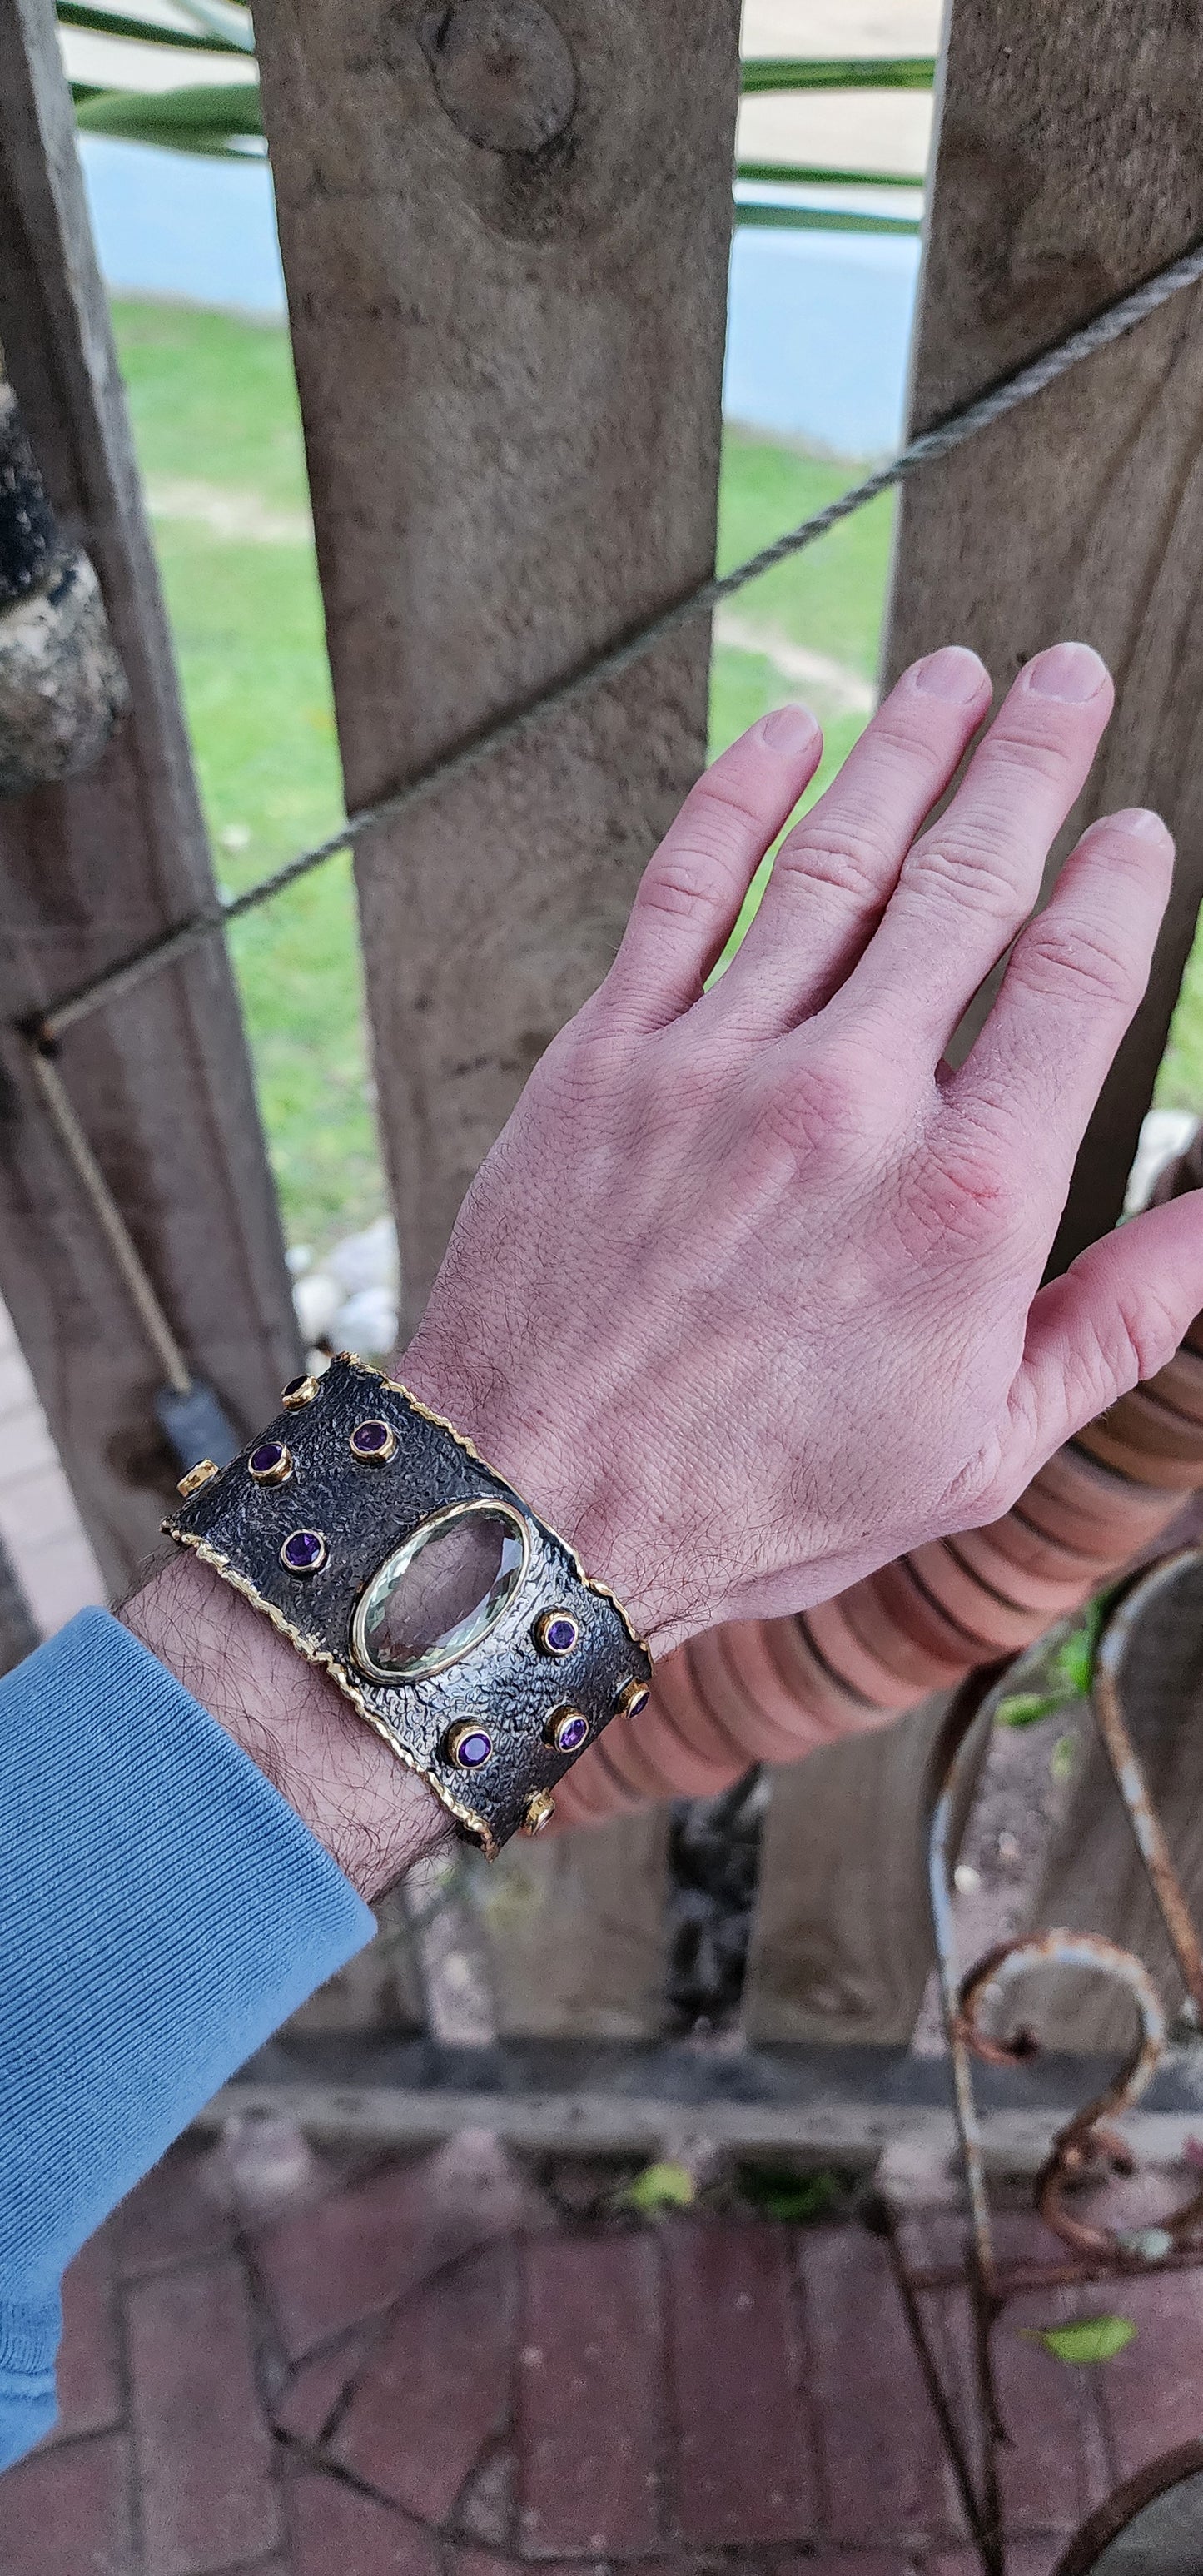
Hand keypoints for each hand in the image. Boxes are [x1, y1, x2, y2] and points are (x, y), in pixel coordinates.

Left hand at [403, 639, 1202, 1659]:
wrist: (533, 1506)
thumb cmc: (766, 1499)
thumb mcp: (980, 1452)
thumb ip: (1116, 1321)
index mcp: (967, 1202)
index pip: (1077, 982)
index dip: (1118, 882)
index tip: (1137, 828)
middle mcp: (852, 1102)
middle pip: (969, 883)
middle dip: (1031, 762)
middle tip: (1068, 673)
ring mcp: (718, 1065)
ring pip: (835, 862)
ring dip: (905, 750)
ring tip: (956, 673)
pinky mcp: (605, 1056)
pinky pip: (683, 890)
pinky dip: (736, 796)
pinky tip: (788, 730)